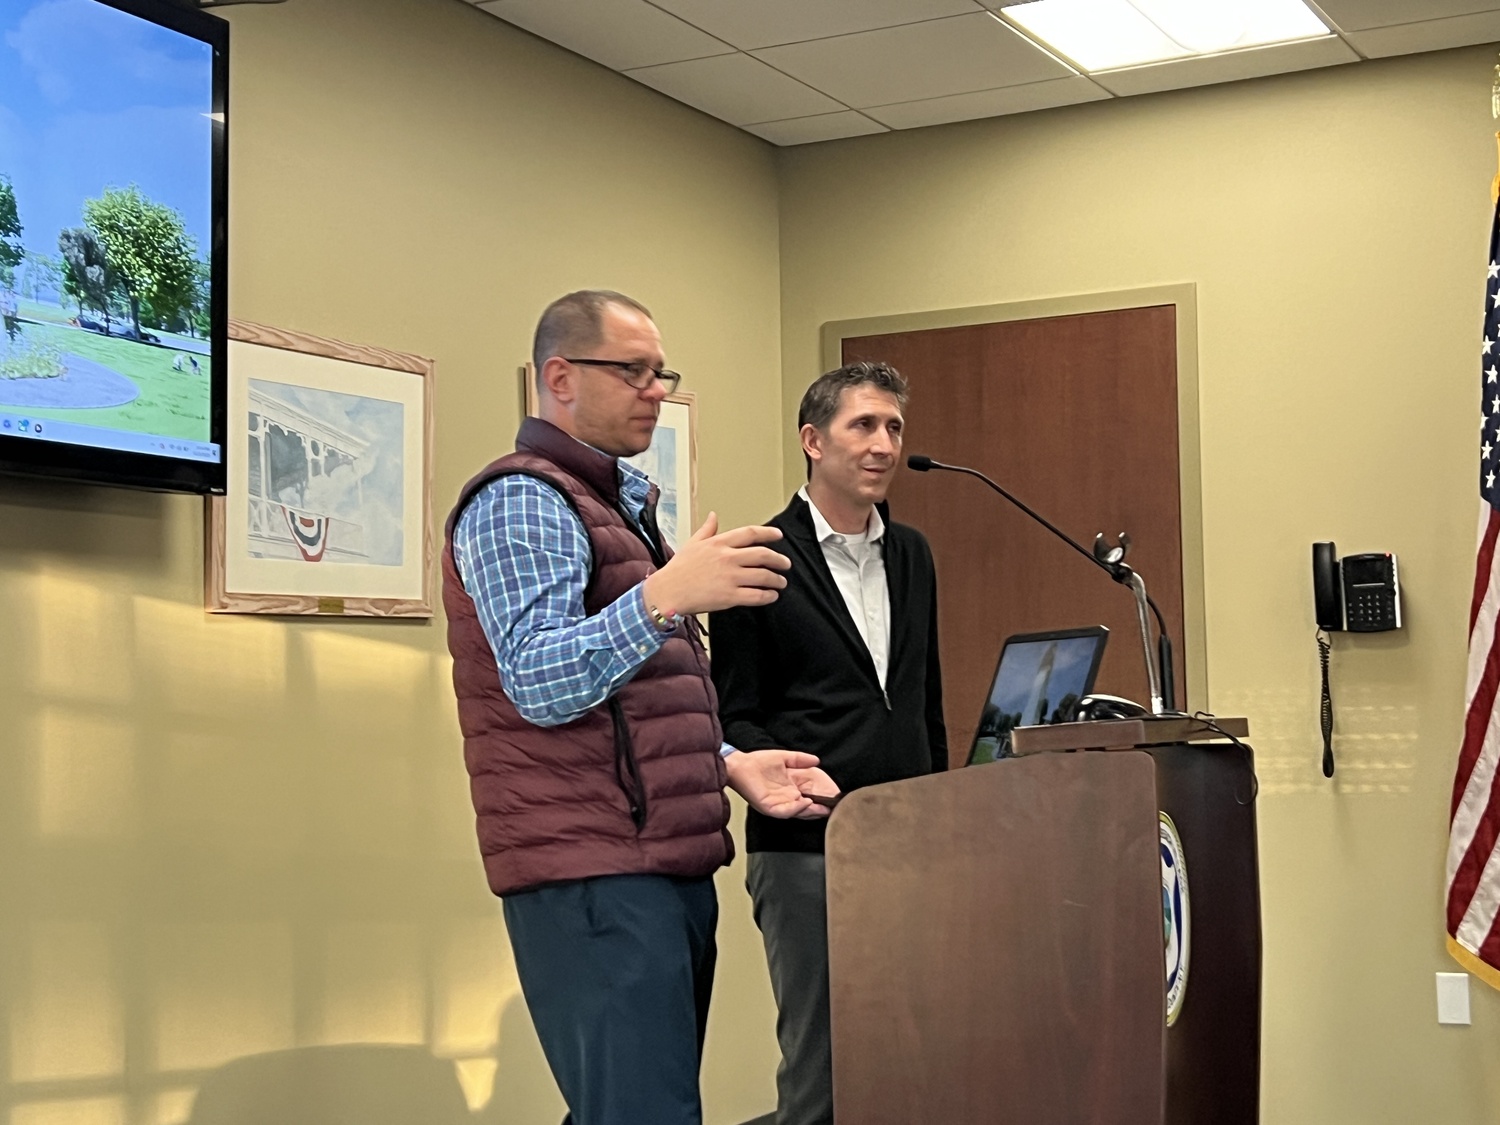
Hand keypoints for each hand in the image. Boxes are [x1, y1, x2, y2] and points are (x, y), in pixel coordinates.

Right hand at [642, 512, 790, 616]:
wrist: (667, 592)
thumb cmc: (678, 569)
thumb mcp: (692, 544)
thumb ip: (707, 530)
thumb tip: (713, 516)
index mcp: (719, 543)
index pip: (750, 533)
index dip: (768, 533)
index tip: (779, 535)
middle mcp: (727, 558)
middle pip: (763, 555)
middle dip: (779, 560)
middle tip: (786, 564)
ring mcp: (730, 577)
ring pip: (764, 576)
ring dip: (777, 580)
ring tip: (781, 582)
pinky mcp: (729, 597)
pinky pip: (756, 595)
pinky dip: (768, 596)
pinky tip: (772, 596)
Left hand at [724, 749, 829, 818]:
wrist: (740, 765)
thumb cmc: (759, 761)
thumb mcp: (785, 758)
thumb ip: (800, 759)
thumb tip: (817, 760)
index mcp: (792, 788)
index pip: (812, 794)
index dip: (824, 795)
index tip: (836, 795)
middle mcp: (788, 798)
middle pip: (808, 806)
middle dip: (821, 807)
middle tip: (833, 807)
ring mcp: (779, 804)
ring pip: (799, 811)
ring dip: (810, 810)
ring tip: (822, 807)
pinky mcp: (769, 807)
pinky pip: (785, 811)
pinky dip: (795, 809)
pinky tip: (804, 802)